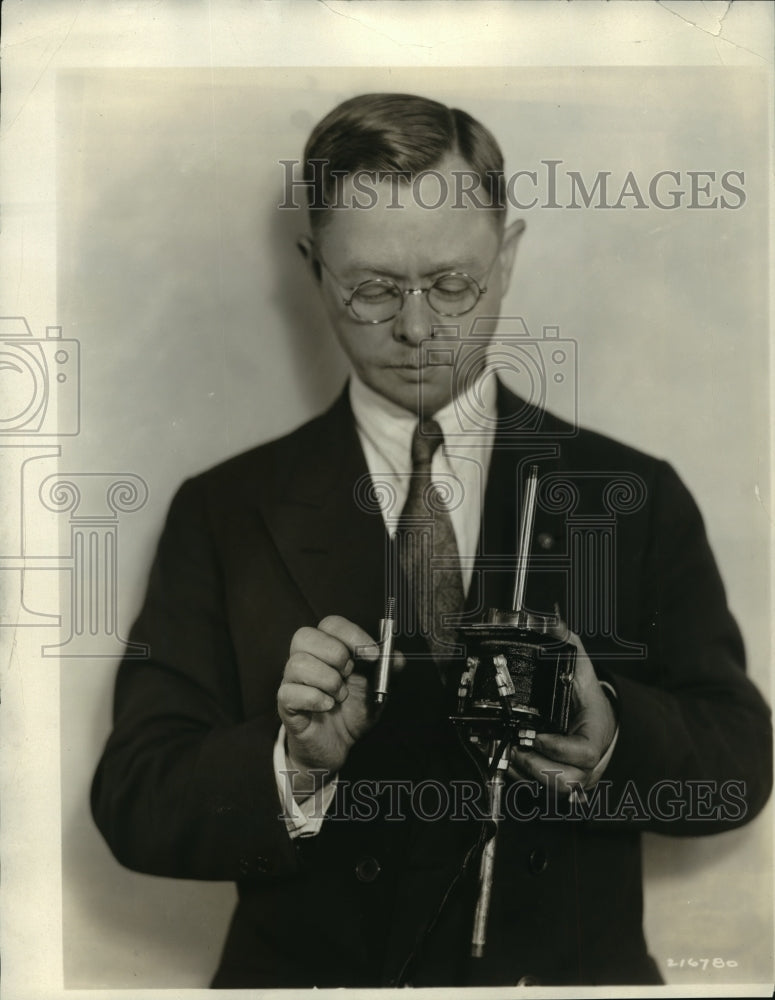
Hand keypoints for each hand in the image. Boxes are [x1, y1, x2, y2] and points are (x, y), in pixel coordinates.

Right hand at [277, 615, 403, 798]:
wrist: (337, 746)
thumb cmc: (352, 712)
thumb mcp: (377, 691)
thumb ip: (387, 672)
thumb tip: (397, 657)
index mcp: (328, 649)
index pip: (331, 624)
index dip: (353, 635)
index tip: (373, 655)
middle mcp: (306, 659)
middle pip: (304, 635)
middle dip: (335, 654)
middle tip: (349, 674)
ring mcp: (292, 681)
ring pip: (297, 663)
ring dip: (327, 680)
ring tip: (340, 695)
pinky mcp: (285, 704)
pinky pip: (289, 692)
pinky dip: (314, 699)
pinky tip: (328, 706)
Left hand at [509, 622, 616, 794]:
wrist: (598, 725)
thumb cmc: (589, 701)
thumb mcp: (583, 672)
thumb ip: (569, 649)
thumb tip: (554, 624)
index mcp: (595, 737)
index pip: (583, 754)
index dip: (558, 749)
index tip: (536, 737)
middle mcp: (586, 765)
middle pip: (565, 781)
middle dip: (535, 767)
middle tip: (514, 748)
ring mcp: (572, 777)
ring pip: (549, 789)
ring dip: (523, 772)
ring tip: (504, 752)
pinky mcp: (555, 782)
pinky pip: (537, 788)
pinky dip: (517, 774)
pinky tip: (500, 756)